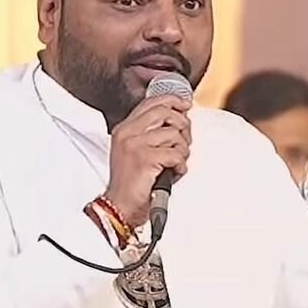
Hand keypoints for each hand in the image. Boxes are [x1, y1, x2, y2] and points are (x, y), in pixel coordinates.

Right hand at [104, 93, 191, 226]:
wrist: (120, 207)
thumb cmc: (132, 183)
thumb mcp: (135, 151)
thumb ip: (150, 133)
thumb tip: (178, 118)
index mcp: (124, 129)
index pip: (151, 102)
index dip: (173, 100)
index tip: (186, 105)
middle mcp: (127, 133)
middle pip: (165, 112)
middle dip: (182, 125)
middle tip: (184, 141)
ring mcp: (135, 145)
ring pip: (174, 135)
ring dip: (182, 151)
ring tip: (175, 163)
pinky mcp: (146, 159)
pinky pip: (176, 154)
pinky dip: (181, 166)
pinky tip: (174, 173)